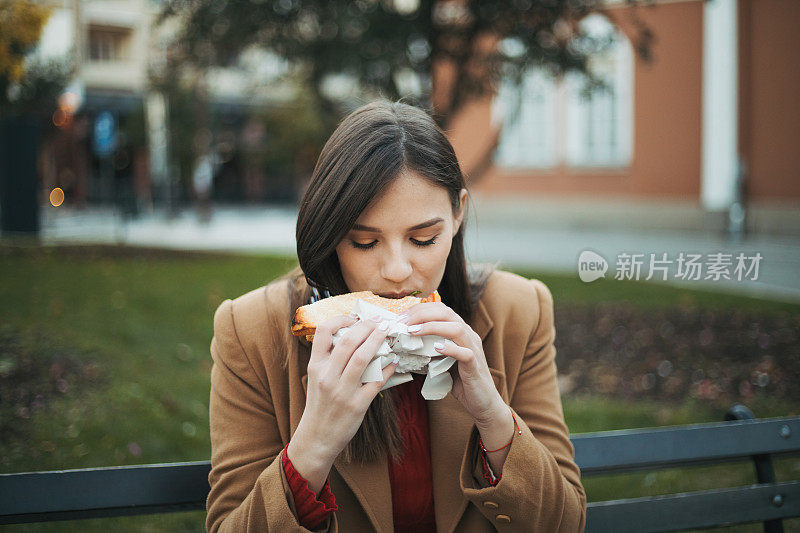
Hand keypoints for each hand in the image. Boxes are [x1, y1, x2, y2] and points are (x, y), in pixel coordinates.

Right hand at [288, 314, 396, 490]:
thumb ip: (329, 358)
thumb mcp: (317, 377)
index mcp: (315, 366)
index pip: (324, 331)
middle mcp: (327, 376)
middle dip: (367, 326)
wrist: (317, 437)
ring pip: (363, 358)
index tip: (355, 317)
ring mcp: (342, 391)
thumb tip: (354, 335)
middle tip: (380, 321)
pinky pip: (376, 381)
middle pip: (349, 340)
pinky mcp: (357, 405)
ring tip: (388, 333)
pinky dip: (387, 368)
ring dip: (379, 341)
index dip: (342, 319)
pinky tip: (393, 361)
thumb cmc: (320, 404)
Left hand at [399, 302, 503, 425]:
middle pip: (446, 313)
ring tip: (413, 331)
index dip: (419, 310)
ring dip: (432, 327)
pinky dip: (450, 348)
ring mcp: (473, 348)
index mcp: (459, 331)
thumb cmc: (460, 381)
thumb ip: (429, 351)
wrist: (482, 402)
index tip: (401, 317)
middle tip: (402, 321)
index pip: (440, 310)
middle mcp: (468, 335)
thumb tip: (404, 345)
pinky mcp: (475, 365)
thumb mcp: (441, 361)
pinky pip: (465, 353)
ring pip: (457, 328)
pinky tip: (436, 348)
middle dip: (422, 314)